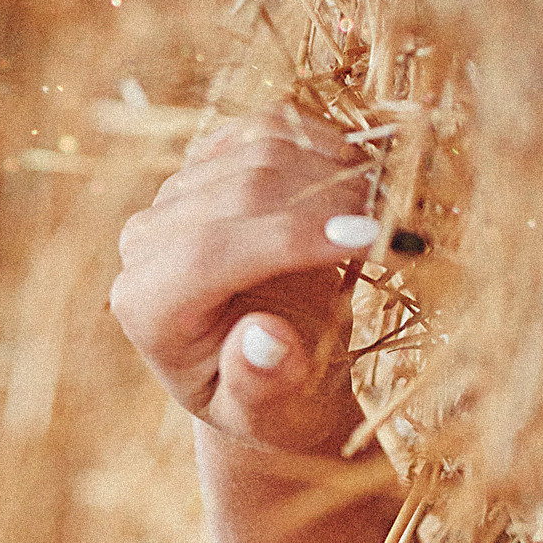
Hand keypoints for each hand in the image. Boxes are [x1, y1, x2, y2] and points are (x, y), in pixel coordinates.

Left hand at [110, 113, 374, 454]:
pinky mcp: (210, 158)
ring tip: (387, 210)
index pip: (209, 254)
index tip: (369, 236)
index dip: (292, 238)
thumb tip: (266, 340)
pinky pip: (272, 126)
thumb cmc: (271, 402)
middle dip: (326, 203)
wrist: (266, 367)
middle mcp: (145, 242)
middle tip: (397, 225)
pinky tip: (360, 182)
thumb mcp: (268, 416)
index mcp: (146, 307)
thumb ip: (262, 387)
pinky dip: (325, 144)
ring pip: (261, 150)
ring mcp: (175, 192)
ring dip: (336, 172)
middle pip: (239, 193)